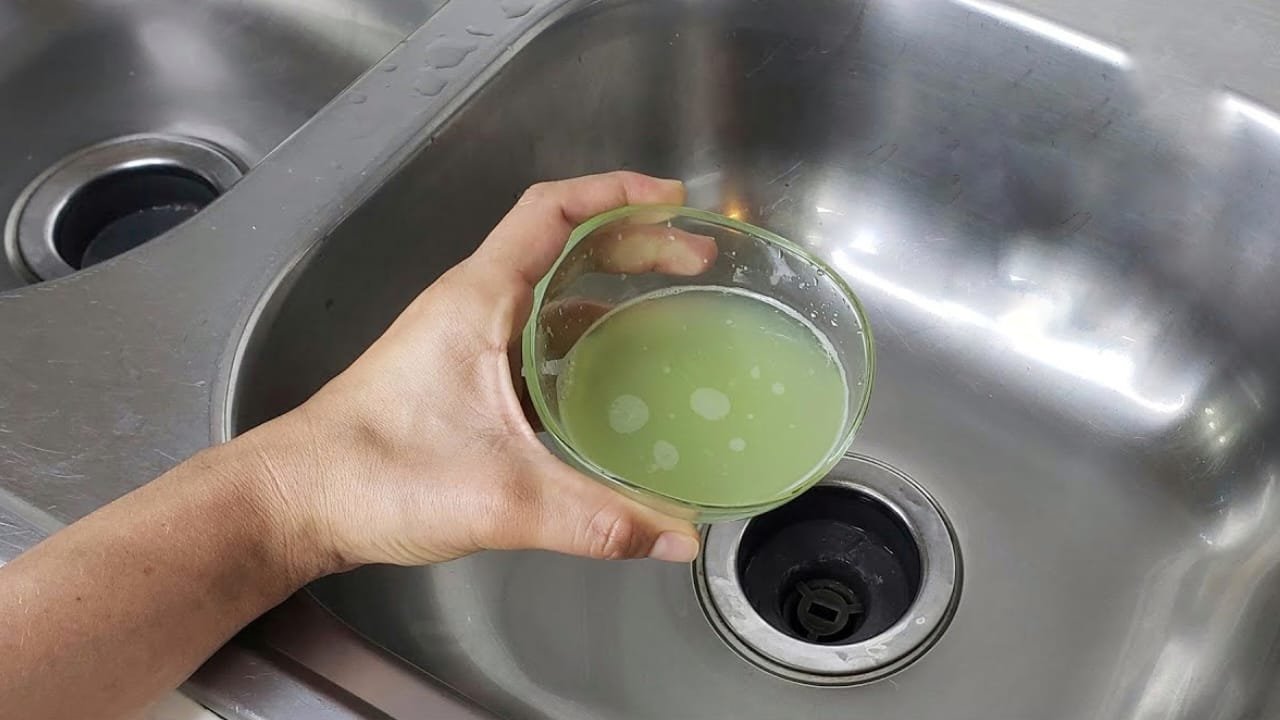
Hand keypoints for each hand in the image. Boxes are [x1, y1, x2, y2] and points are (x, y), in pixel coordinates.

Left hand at [245, 172, 714, 574]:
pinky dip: (579, 336)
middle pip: (561, 244)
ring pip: (547, 291)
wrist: (294, 502)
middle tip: (693, 258)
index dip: (617, 193)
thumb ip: (595, 519)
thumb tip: (677, 539)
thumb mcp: (500, 498)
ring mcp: (463, 340)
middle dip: (631, 241)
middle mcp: (472, 306)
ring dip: (607, 288)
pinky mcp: (459, 377)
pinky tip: (611, 374)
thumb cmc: (375, 477)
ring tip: (667, 306)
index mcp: (479, 300)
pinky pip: (533, 335)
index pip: (553, 212)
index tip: (673, 201)